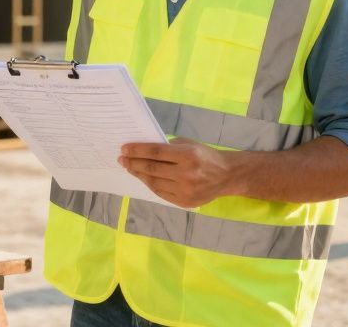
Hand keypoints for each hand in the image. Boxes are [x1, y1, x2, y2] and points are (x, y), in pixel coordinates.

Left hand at [119, 138, 236, 208]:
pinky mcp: (184, 202)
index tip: (124, 149)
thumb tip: (143, 150)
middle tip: (122, 159)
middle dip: (133, 163)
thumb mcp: (189, 145)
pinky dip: (150, 184)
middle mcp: (186, 174)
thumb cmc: (205, 156)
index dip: (137, 150)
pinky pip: (160, 193)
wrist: (226, 176)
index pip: (156, 152)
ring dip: (139, 174)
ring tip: (129, 168)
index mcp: (188, 155)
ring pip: (154, 182)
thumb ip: (169, 147)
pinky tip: (143, 178)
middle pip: (152, 168)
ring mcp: (185, 190)